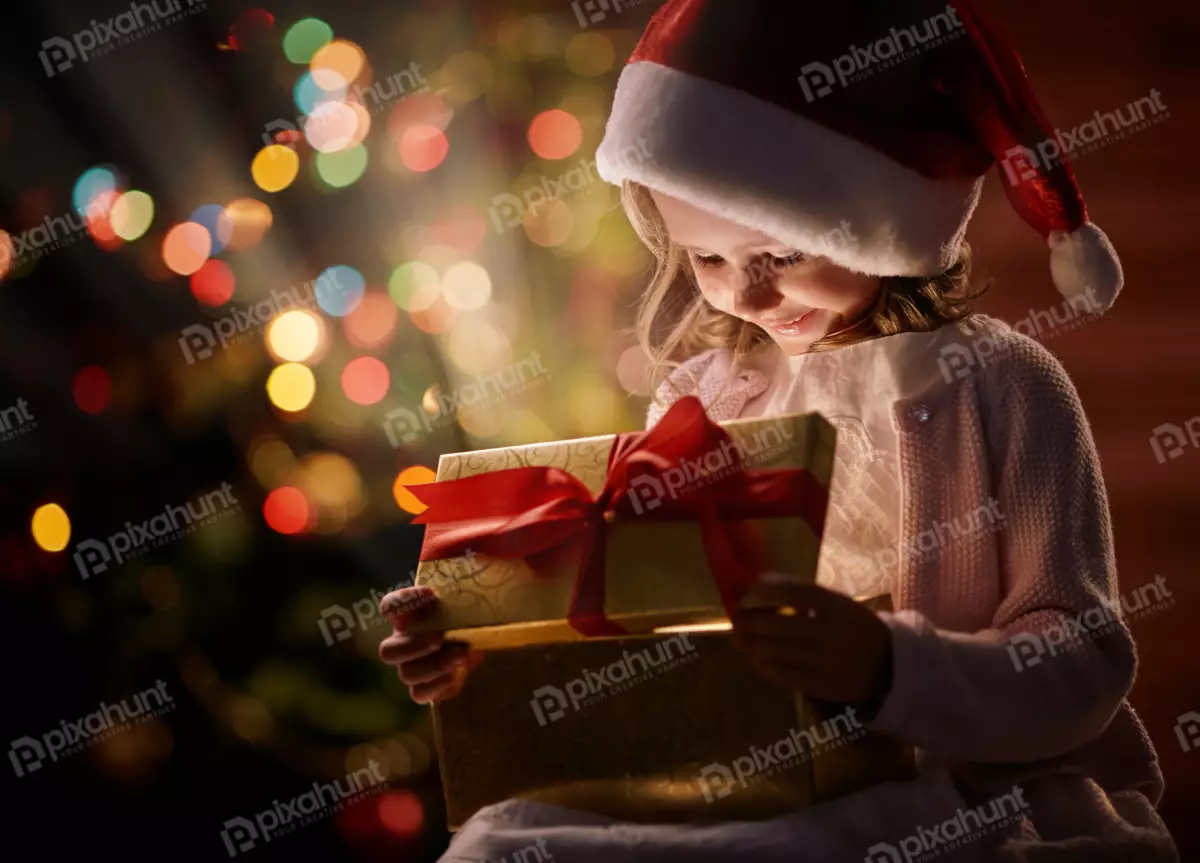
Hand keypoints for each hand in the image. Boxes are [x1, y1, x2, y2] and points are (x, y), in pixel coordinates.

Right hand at [377, 586, 483, 703]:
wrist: (476, 645)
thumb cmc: (466, 617)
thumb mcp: (466, 601)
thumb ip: (464, 589)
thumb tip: (492, 565)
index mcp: (407, 618)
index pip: (390, 606)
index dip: (404, 600)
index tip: (432, 594)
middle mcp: (401, 644)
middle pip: (388, 651)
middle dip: (415, 645)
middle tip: (440, 637)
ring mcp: (410, 669)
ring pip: (407, 674)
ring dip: (434, 665)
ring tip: (461, 654)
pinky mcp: (424, 689)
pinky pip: (420, 694)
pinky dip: (438, 685)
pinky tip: (456, 673)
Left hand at [730, 574, 893, 715]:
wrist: (890, 664)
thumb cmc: (854, 626)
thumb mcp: (838, 603)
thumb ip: (803, 593)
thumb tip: (760, 583)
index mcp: (838, 607)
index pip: (793, 593)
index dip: (764, 594)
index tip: (746, 596)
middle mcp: (833, 633)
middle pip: (780, 625)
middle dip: (751, 622)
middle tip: (736, 620)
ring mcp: (829, 662)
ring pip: (779, 652)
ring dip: (753, 645)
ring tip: (739, 640)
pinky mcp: (824, 686)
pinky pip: (786, 676)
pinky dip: (766, 666)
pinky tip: (756, 659)